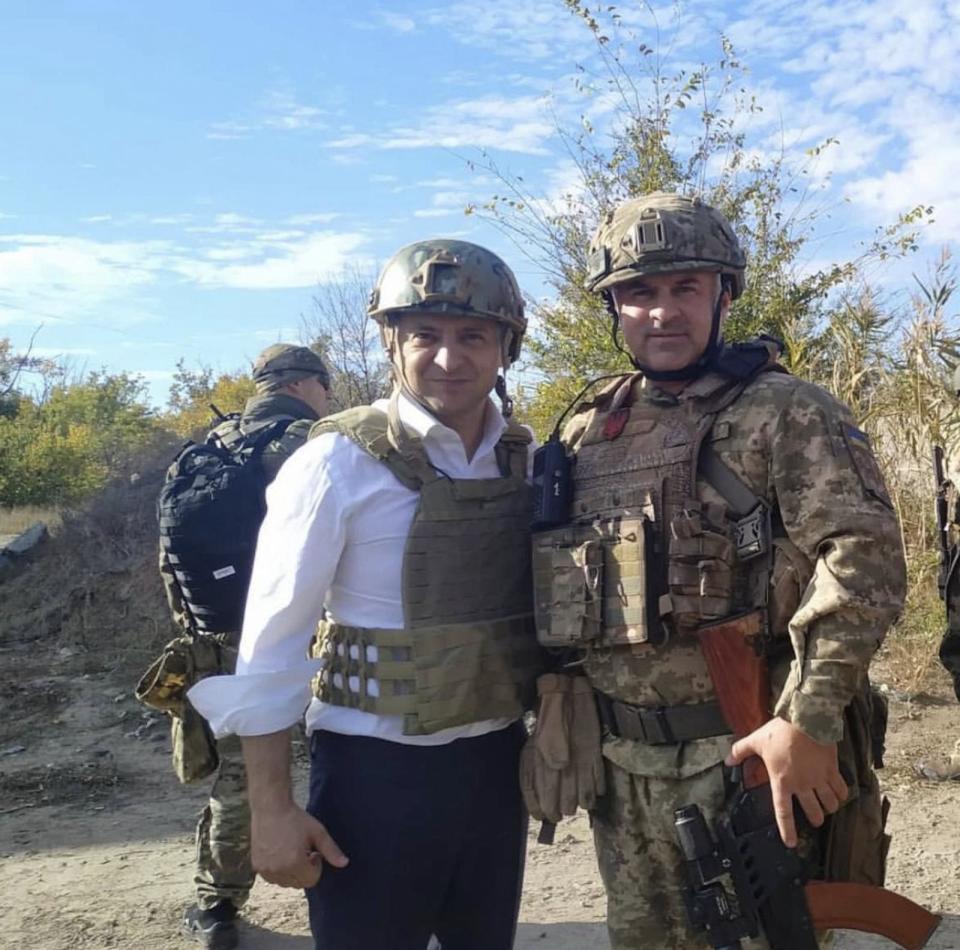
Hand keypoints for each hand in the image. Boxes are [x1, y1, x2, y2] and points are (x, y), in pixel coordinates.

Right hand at [251, 802, 347, 887]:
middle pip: (298, 884)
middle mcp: (278, 870)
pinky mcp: (257, 866)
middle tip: (303, 850)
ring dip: (291, 872)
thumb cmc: (296, 818)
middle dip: (304, 871)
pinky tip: (280, 853)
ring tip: (291, 851)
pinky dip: (278, 871)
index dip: (316, 866)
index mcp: (295, 863)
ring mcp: (266, 870)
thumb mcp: (318, 832)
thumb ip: (332, 850)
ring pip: (285, 882)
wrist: (271, 808)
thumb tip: (345, 864)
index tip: (313, 851)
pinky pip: (272, 878)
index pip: (311, 880)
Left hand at [725, 717, 848, 848]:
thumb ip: (740, 752)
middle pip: (813, 812)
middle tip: (815, 818)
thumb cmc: (780, 732)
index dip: (787, 829)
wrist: (805, 719)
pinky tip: (839, 794)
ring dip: (829, 808)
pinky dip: (842, 795)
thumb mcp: (756, 740)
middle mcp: (802, 785)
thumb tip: (728, 761)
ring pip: (829, 804)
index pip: (783, 812)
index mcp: (782, 781)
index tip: (791, 843)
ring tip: (827, 806)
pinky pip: (841, 790)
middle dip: (815, 818)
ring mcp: (819, 779)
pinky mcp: (832, 770)